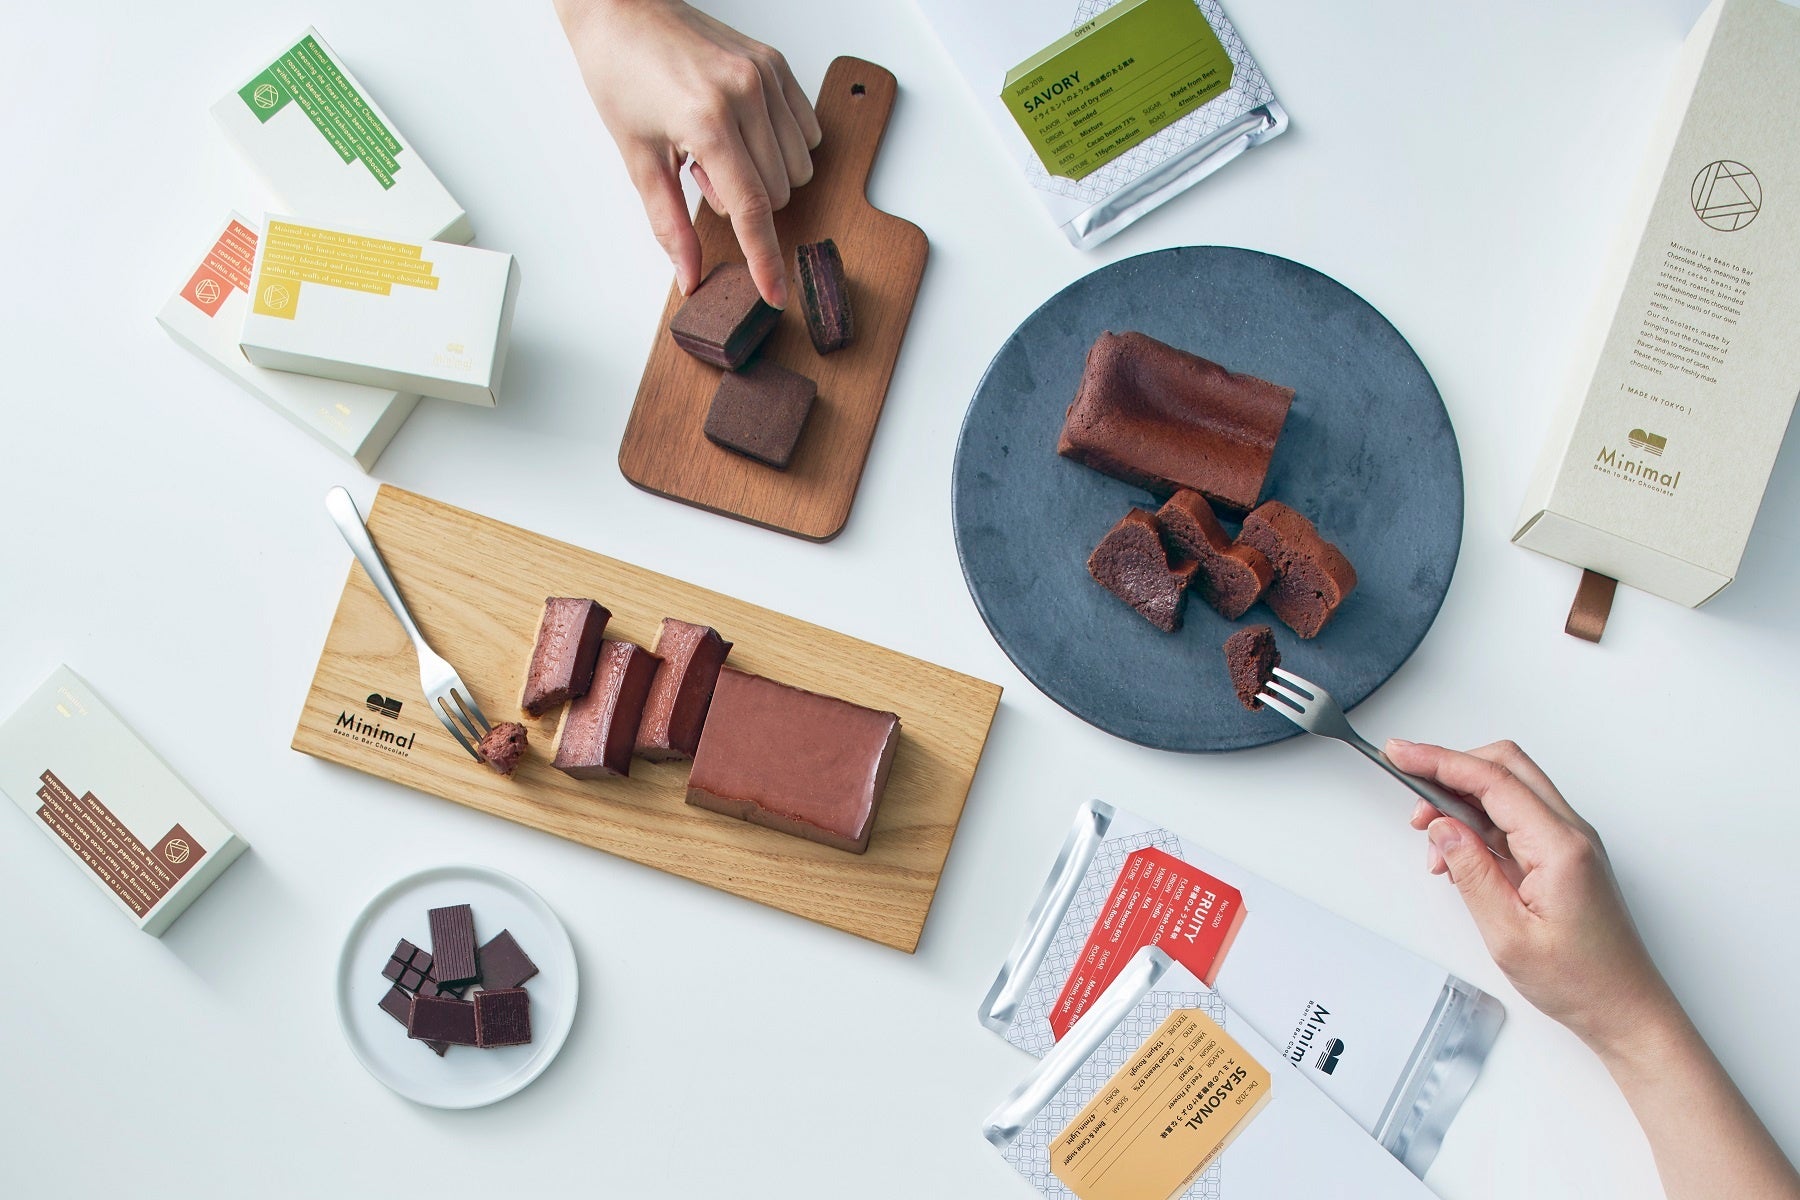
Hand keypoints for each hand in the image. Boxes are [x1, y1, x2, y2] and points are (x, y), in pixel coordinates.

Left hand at [556, 0, 820, 307]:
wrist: (621, 10)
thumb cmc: (621, 74)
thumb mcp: (638, 158)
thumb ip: (670, 223)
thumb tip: (689, 276)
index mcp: (707, 121)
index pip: (752, 209)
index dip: (764, 259)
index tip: (774, 293)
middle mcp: (746, 94)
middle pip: (777, 193)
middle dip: (743, 198)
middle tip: (699, 168)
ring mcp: (766, 76)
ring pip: (798, 167)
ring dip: (763, 172)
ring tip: (718, 145)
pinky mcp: (777, 64)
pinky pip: (807, 132)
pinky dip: (781, 146)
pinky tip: (742, 131)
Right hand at [1386, 738, 1677, 1056]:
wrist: (1626, 1010)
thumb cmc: (1582, 982)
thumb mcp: (1508, 935)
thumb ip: (1472, 872)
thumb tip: (1443, 827)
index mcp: (1560, 847)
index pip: (1492, 781)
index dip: (1440, 761)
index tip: (1401, 754)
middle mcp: (1571, 834)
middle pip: (1505, 767)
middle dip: (1451, 770)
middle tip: (1411, 791)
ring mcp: (1570, 842)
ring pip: (1509, 790)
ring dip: (1463, 801)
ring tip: (1434, 844)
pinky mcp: (1564, 855)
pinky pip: (1516, 819)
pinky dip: (1480, 823)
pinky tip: (1460, 855)